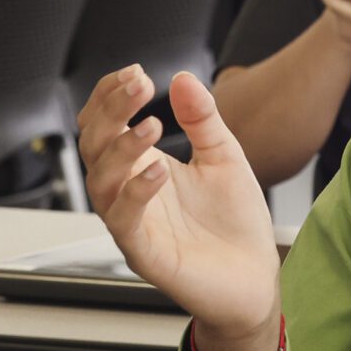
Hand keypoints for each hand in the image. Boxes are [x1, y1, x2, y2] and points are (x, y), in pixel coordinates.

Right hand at [78, 66, 281, 350]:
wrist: (256, 277)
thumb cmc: (235, 223)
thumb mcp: (224, 157)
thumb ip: (203, 119)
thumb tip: (183, 78)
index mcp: (144, 167)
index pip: (106, 124)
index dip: (112, 96)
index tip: (136, 73)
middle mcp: (130, 192)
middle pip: (95, 145)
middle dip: (111, 111)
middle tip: (138, 85)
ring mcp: (134, 223)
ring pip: (101, 182)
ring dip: (121, 149)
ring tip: (150, 125)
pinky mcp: (146, 254)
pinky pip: (125, 221)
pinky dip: (136, 193)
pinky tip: (159, 171)